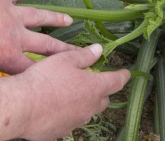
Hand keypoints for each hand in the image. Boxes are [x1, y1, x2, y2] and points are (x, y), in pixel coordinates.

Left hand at [0, 0, 76, 73]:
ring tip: (69, 20)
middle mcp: (16, 34)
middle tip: (81, 51)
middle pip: (46, 45)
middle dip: (65, 49)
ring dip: (55, 18)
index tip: (65, 70)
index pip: (33, 67)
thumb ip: (2, 66)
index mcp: (8, 54)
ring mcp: (11, 14)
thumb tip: (8, 79)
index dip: (50, 69)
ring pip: (39, 16)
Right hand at [0, 44, 129, 140]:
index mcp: (95, 87)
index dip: (123, 76)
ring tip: (75, 93)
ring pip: (90, 110)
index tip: (127, 73)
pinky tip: (61, 105)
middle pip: (104, 99)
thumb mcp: (67, 60)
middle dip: (103, 90)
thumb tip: (100, 49)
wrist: (22, 107)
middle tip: (94, 82)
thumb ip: (86, 55)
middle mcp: (90, 106)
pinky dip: (73, 111)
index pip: (116, 81)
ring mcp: (78, 120)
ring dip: (88, 101)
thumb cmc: (46, 78)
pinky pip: (75, 119)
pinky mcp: (65, 129)